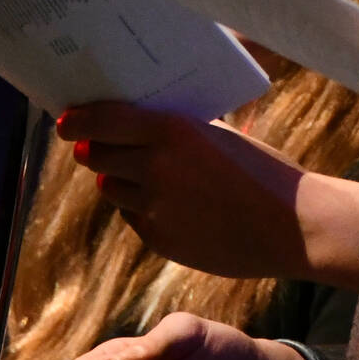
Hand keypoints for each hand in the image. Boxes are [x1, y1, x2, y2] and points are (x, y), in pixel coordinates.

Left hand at [55, 104, 358, 290]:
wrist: (293, 226)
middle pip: (98, 155)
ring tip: (141, 172)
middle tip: (93, 142)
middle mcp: (155, 169)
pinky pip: (134, 216)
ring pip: (113, 188)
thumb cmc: (263, 171)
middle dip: (94, 147)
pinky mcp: (160, 240)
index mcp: (172, 131)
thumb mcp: (219, 136)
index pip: (104, 120)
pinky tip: (168, 202)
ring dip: (118, 178)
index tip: (66, 119)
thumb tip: (135, 128)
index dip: (79, 119)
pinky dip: (140, 206)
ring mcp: (155, 209)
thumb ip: (176, 132)